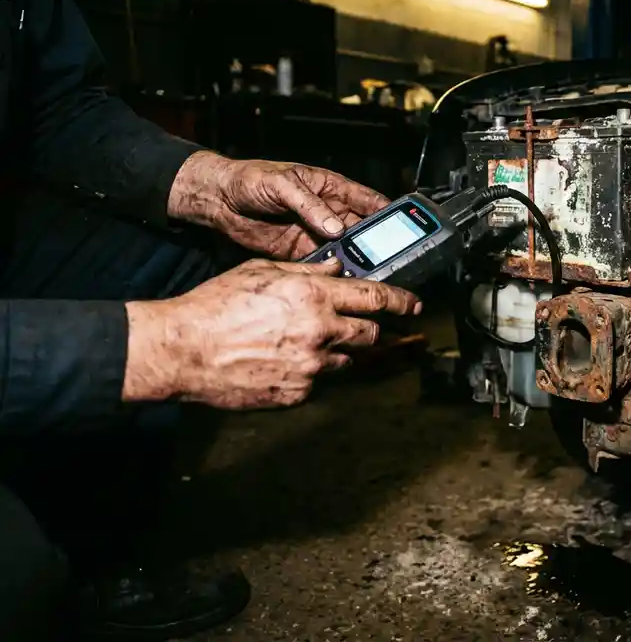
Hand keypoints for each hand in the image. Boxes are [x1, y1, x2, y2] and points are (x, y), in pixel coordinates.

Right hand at [122, 257, 420, 408]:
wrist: (184, 349)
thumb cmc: (216, 305)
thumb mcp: (262, 273)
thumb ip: (307, 271)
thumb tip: (338, 268)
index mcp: (313, 296)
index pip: (375, 298)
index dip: (401, 301)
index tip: (414, 305)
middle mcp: (319, 332)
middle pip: (369, 334)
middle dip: (366, 328)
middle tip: (351, 324)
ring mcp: (310, 367)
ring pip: (344, 360)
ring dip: (334, 351)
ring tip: (299, 343)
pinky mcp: (297, 392)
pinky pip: (317, 381)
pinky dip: (308, 371)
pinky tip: (280, 361)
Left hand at [167, 151, 388, 259]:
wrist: (219, 200)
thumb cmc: (250, 179)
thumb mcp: (282, 184)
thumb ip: (310, 205)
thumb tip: (336, 227)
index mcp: (331, 189)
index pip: (368, 201)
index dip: (388, 213)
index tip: (405, 228)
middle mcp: (328, 213)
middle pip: (362, 230)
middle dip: (377, 245)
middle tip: (390, 260)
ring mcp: (315, 234)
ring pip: (346, 251)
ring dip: (356, 262)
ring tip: (369, 276)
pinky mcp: (300, 252)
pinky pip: (323, 265)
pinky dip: (333, 275)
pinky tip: (341, 283)